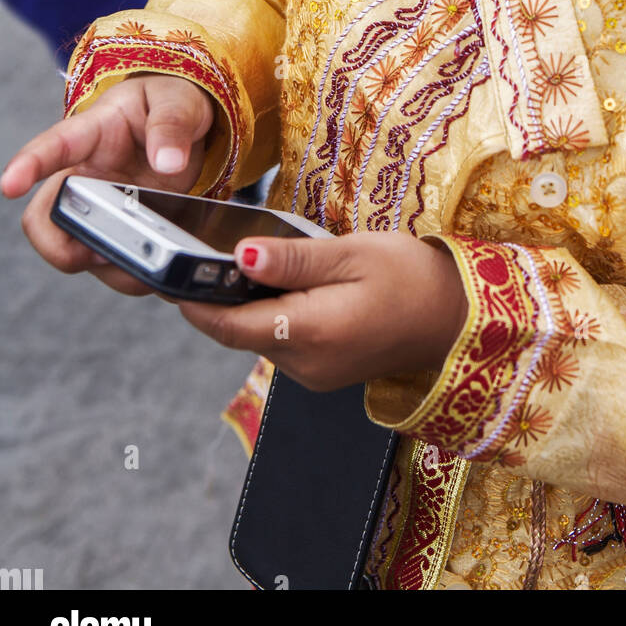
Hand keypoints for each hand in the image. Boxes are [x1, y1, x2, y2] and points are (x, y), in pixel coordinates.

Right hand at [2, 75, 214, 296]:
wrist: (185, 124)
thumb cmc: (169, 102)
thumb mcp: (178, 99)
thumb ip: (172, 123)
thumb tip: (168, 162)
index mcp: (93, 132)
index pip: (53, 146)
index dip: (28, 165)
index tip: (10, 184)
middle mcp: (83, 173)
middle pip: (44, 215)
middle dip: (58, 245)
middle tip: (98, 252)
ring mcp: (98, 205)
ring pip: (72, 248)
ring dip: (102, 266)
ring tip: (143, 267)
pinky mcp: (118, 227)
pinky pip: (108, 261)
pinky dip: (129, 273)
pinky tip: (156, 270)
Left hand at [179, 231, 468, 390]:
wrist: (459, 316)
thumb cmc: (413, 278)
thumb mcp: (352, 254)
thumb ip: (292, 259)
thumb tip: (238, 257)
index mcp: (309, 333)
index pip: (226, 324)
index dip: (192, 300)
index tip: (166, 272)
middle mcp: (304, 364)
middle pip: (237, 331)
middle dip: (218, 297)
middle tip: (203, 252)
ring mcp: (313, 373)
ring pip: (258, 335)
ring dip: (248, 304)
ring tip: (252, 260)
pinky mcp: (323, 371)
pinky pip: (281, 341)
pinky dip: (273, 313)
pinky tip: (286, 284)